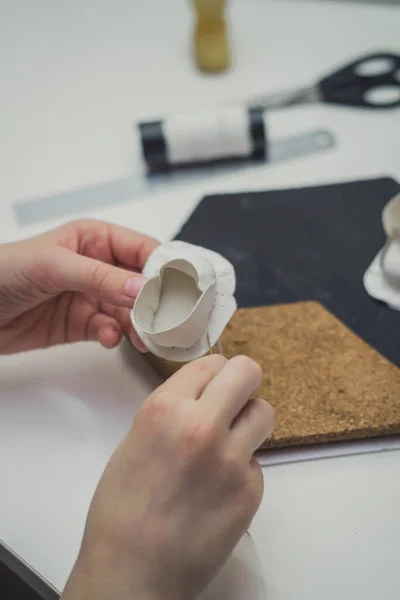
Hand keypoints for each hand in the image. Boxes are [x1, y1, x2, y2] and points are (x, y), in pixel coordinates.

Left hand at [0, 219, 158, 353]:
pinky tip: (108, 338)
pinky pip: (109, 329)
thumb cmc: (4, 271)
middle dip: (154, 301)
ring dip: (138, 324)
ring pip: (128, 311)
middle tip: (167, 319)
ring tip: (143, 337)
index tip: (180, 287)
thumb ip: (100, 277)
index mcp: (94, 239)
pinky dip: (113, 336)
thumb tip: (141, 287)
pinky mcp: (81, 323)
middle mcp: (97, 266)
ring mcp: (90, 296)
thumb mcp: (54, 266)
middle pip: (140, 283)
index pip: (141, 249)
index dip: (163, 267)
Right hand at [62, 355, 274, 599]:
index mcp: (164, 408)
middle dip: (242, 382)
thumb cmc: (122, 510)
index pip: (211, 362)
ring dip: (249, 421)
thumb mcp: (136, 439)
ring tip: (228, 443)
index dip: (211, 376)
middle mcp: (201, 426)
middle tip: (232, 400)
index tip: (210, 387)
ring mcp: (231, 459)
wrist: (132, 571)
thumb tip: (204, 397)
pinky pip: (257, 461)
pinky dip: (242, 468)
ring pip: (264, 412)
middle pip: (248, 372)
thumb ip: (173, 411)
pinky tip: (217, 490)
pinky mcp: (250, 490)